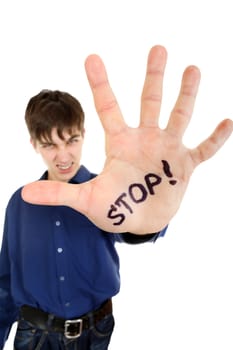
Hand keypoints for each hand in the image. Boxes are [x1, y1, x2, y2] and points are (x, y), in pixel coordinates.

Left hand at [22, 45, 232, 233]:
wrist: (138, 222)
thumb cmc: (112, 208)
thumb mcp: (86, 200)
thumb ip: (60, 194)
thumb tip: (24, 195)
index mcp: (120, 142)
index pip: (108, 107)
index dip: (100, 84)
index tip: (92, 57)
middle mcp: (145, 139)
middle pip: (150, 102)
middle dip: (154, 76)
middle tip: (158, 49)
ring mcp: (167, 150)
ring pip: (179, 116)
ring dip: (186, 95)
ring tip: (192, 69)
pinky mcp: (185, 166)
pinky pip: (204, 149)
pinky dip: (215, 139)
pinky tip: (227, 121)